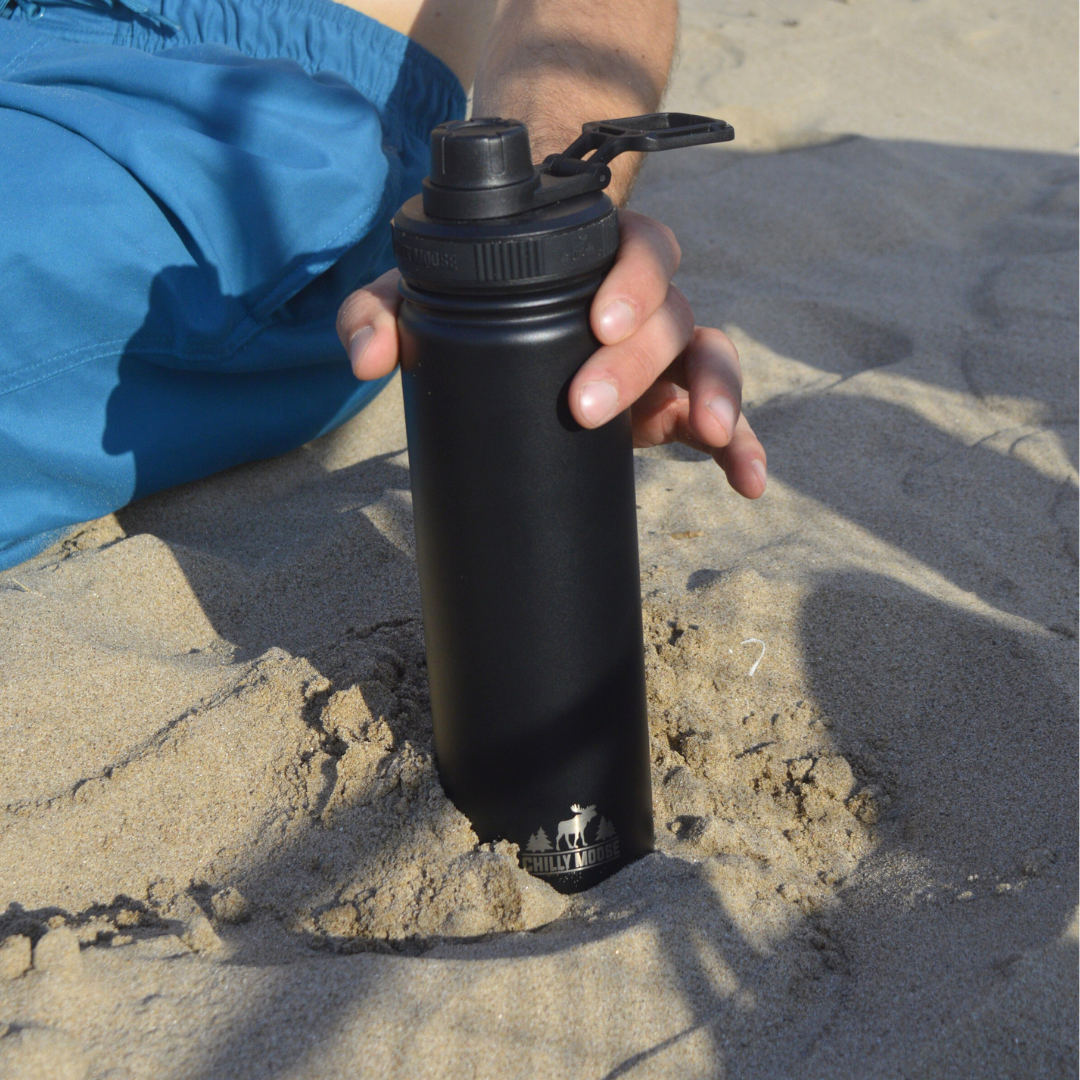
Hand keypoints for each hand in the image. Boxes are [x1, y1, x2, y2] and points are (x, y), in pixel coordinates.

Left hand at [336, 208, 766, 497]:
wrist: (505, 313)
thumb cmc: (467, 294)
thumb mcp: (418, 297)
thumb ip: (380, 312)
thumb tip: (366, 361)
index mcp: (595, 257)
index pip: (640, 246)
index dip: (632, 279)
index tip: (600, 323)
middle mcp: (641, 300)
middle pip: (672, 312)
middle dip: (639, 361)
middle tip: (588, 407)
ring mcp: (661, 353)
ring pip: (710, 357)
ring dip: (717, 395)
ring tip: (707, 437)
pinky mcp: (669, 404)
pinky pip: (718, 417)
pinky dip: (738, 446)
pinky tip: (746, 482)